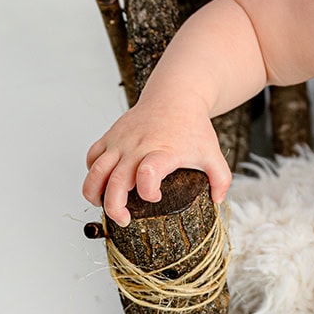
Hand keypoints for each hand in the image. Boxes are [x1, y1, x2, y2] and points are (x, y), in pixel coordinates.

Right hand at [83, 98, 231, 223]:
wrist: (175, 95)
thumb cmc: (192, 125)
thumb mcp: (212, 152)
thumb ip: (221, 179)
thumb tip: (217, 201)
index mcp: (164, 151)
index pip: (148, 173)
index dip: (147, 191)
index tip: (155, 198)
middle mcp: (139, 146)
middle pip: (116, 181)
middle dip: (115, 207)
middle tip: (124, 219)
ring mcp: (122, 141)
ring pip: (96, 171)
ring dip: (94, 193)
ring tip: (103, 205)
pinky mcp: (111, 135)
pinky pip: (92, 157)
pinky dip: (92, 173)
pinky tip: (102, 183)